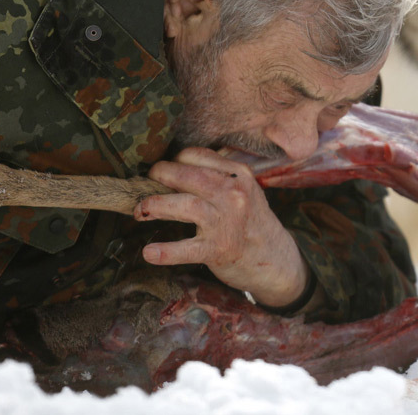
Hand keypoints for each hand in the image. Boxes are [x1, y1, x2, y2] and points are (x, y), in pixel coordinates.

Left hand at [138, 148, 309, 307]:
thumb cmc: (253, 223)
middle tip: (144, 186)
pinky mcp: (220, 249)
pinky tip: (149, 253)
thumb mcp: (246, 191)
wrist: (277, 261)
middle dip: (159, 177)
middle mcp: (234, 194)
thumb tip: (176, 167)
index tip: (163, 171)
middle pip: (188, 176)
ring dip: (156, 205)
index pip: (198, 156)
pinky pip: (188, 249)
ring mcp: (227, 222)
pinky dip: (166, 251)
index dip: (174, 161)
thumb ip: (219, 177)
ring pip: (184, 205)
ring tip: (140, 211)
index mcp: (239, 175)